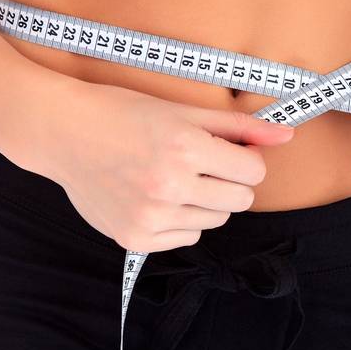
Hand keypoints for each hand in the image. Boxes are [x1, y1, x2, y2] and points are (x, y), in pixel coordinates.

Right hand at [23, 79, 294, 254]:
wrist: (63, 133)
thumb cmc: (123, 113)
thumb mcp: (182, 110)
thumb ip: (238, 126)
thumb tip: (287, 135)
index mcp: (185, 148)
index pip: (252, 172)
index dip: (245, 158)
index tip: (228, 150)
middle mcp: (169, 187)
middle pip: (239, 201)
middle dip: (230, 181)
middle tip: (202, 162)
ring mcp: (151, 217)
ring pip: (215, 221)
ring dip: (206, 201)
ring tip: (175, 176)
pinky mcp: (135, 239)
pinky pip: (185, 238)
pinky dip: (181, 219)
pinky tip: (157, 195)